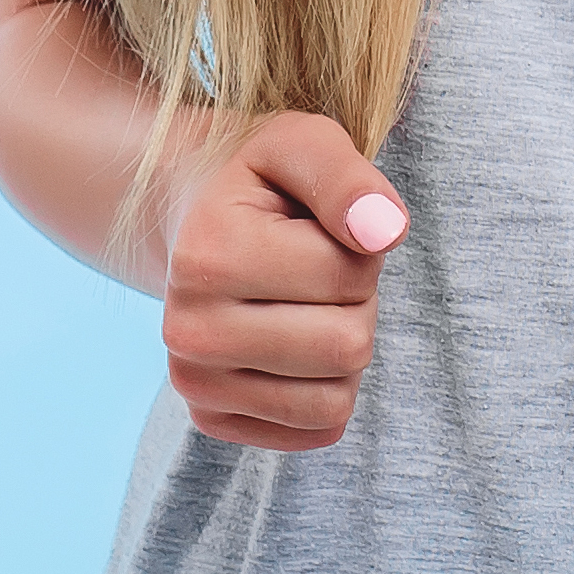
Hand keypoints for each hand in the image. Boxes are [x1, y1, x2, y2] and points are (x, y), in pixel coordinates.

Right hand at [155, 111, 406, 450]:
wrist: (189, 218)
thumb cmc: (260, 180)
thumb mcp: (302, 144)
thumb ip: (347, 177)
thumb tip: (386, 232)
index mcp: (206, 257)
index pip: (348, 277)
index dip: (359, 248)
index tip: (317, 226)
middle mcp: (187, 331)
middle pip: (347, 346)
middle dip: (355, 302)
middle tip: (313, 266)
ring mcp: (194, 382)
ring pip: (336, 398)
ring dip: (343, 347)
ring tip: (302, 302)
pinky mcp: (212, 419)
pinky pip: (318, 428)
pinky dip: (326, 387)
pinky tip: (292, 344)